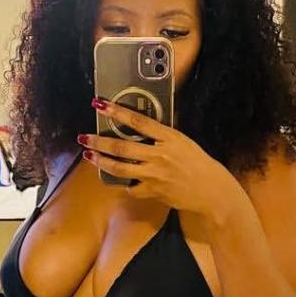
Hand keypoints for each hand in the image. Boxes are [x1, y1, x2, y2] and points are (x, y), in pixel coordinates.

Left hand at [79, 97, 234, 220]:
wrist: (211, 190)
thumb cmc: (198, 164)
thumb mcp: (183, 143)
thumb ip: (162, 136)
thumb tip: (139, 127)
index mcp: (169, 137)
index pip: (138, 120)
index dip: (117, 112)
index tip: (101, 105)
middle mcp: (160, 155)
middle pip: (122, 146)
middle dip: (99, 141)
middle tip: (84, 137)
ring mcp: (155, 175)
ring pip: (120, 168)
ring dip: (101, 161)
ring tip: (89, 155)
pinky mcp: (153, 191)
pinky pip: (131, 187)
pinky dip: (125, 184)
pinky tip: (120, 180)